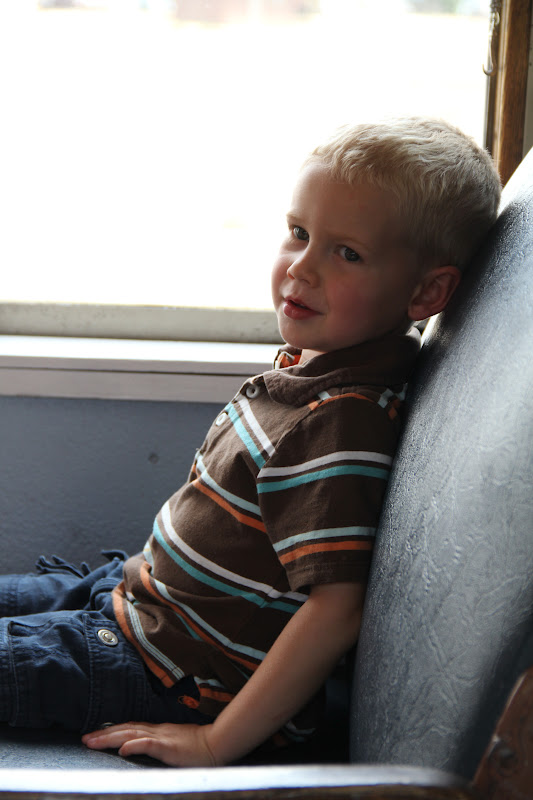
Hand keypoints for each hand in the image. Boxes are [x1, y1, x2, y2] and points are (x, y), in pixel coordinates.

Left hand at [82, 722, 216, 766]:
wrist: (217, 743)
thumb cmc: (197, 747)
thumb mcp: (174, 744)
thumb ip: (158, 744)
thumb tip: (138, 748)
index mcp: (157, 731)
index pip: (129, 728)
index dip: (111, 730)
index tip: (93, 735)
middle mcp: (156, 731)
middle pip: (125, 729)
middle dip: (103, 734)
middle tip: (84, 738)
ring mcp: (162, 737)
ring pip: (131, 734)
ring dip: (110, 737)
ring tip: (93, 742)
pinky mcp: (169, 747)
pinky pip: (149, 744)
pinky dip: (134, 745)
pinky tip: (122, 749)